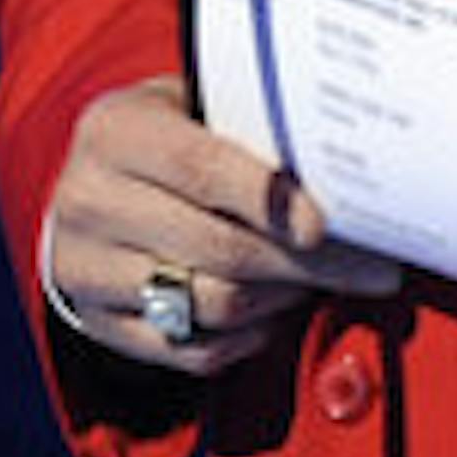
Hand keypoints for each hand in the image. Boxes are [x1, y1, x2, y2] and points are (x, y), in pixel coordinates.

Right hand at [46, 75, 403, 375]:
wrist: (85, 189)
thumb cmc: (169, 135)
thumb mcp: (190, 107)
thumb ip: (249, 130)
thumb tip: (345, 165)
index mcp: (115, 131)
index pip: (201, 169)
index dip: (269, 198)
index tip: (325, 224)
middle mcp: (89, 201)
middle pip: (216, 247)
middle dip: (305, 262)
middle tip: (371, 267)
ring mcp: (85, 271)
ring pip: (208, 304)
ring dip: (281, 297)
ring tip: (323, 279)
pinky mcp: (96, 326)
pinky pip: (190, 349)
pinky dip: (247, 336)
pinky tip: (278, 309)